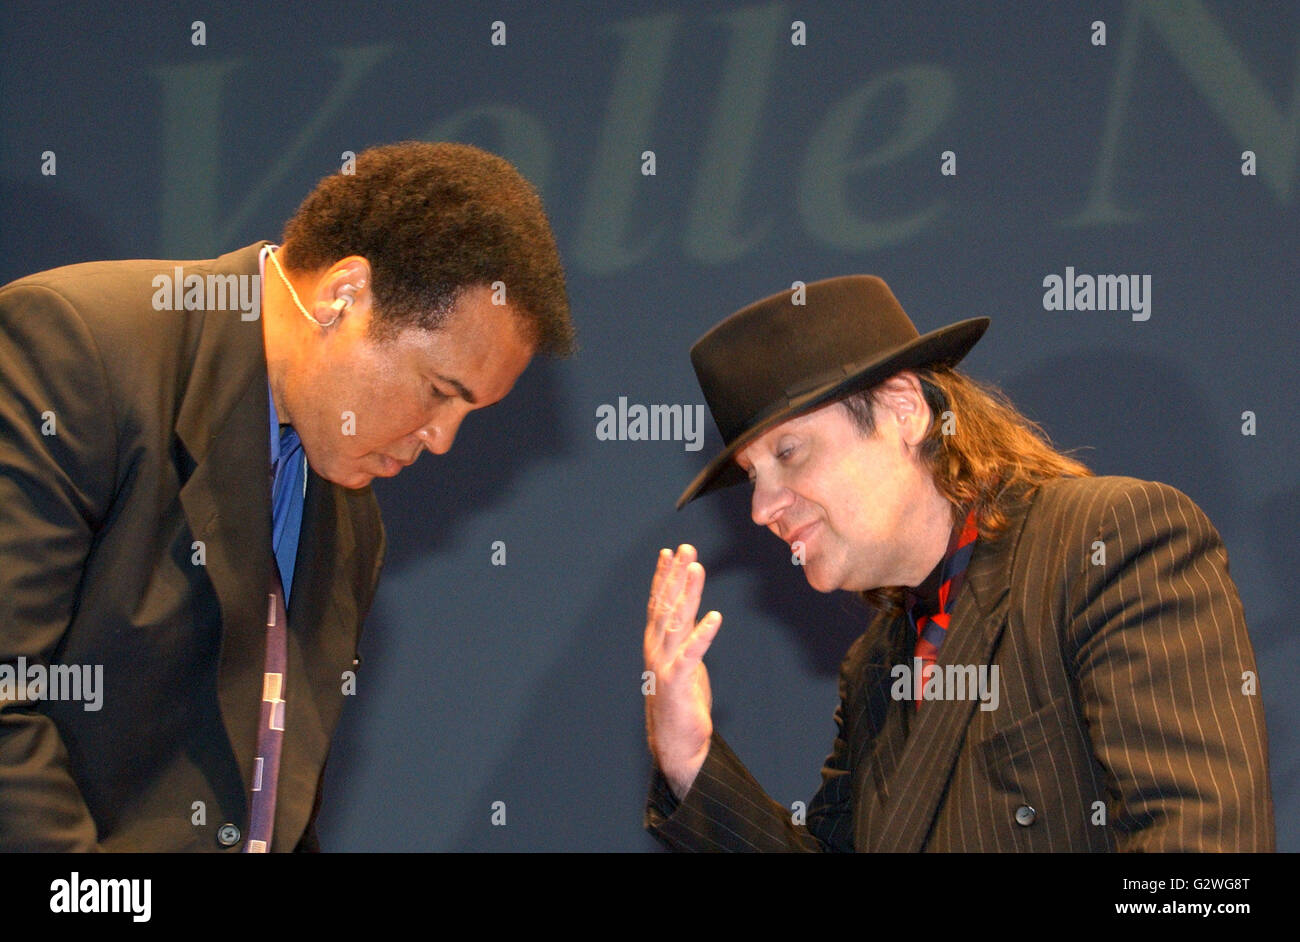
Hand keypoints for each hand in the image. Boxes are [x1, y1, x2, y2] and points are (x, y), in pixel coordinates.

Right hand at [643, 544, 721, 798]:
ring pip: (676, 621)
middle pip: (666, 605)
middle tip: (686, 548)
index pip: (658, 602)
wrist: (675, 744)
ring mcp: (664, 665)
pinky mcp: (678, 682)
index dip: (664, 576)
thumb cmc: (680, 702)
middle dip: (676, 575)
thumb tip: (692, 612)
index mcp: (655, 643)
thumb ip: (683, 637)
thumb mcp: (683, 662)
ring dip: (688, 593)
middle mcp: (656, 649)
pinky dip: (703, 634)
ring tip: (697, 568)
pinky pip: (692, 653)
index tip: (670, 552)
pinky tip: (714, 617)